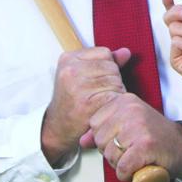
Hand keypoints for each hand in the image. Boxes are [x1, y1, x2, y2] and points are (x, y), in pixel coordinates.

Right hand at [41, 46, 130, 165]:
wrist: (56, 128)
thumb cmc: (71, 100)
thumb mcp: (81, 74)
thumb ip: (104, 62)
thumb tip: (126, 52)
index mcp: (69, 59)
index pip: (105, 53)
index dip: (108, 68)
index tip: (97, 80)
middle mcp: (71, 70)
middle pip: (112, 68)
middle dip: (113, 81)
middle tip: (100, 94)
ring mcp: (78, 87)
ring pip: (116, 82)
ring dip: (116, 93)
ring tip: (102, 101)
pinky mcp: (87, 104)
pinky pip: (114, 97)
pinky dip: (114, 104)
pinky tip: (105, 109)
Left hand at [84, 92, 181, 180]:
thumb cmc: (155, 137)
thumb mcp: (128, 126)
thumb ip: (104, 131)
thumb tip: (82, 140)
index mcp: (124, 101)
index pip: (94, 123)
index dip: (105, 138)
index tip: (124, 139)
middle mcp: (130, 110)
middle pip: (99, 140)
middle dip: (111, 152)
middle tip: (131, 151)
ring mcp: (138, 127)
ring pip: (109, 155)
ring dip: (121, 165)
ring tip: (137, 158)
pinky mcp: (145, 146)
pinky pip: (122, 167)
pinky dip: (128, 175)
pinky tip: (139, 168)